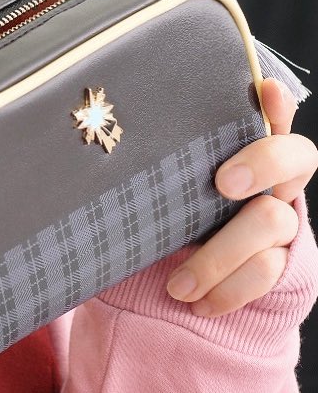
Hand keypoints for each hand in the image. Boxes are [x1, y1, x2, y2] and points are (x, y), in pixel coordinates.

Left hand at [165, 78, 316, 315]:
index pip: (273, 114)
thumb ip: (149, 164)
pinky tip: (198, 303)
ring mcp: (283, 220)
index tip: (265, 89)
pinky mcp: (284, 263)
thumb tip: (93, 143)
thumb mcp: (152, 188)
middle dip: (262, 164)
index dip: (276, 102)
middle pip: (297, 157)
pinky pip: (267, 272)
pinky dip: (228, 290)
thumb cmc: (157, 216)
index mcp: (242, 148)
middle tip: (221, 185)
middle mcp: (274, 179)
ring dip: (219, 255)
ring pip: (272, 221)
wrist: (175, 282)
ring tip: (177, 286)